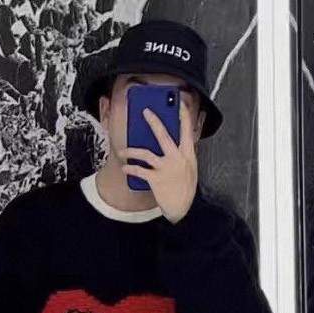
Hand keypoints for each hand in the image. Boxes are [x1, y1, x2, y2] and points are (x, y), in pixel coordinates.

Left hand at [117, 98, 197, 222]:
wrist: (182, 209)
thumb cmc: (185, 190)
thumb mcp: (191, 169)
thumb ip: (184, 155)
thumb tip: (178, 143)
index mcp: (188, 155)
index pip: (187, 130)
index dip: (183, 115)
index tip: (179, 103)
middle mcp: (177, 158)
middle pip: (164, 135)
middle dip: (154, 121)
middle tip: (145, 111)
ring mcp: (166, 168)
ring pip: (145, 153)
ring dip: (131, 151)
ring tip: (123, 152)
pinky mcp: (156, 179)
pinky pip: (139, 171)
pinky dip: (130, 169)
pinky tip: (124, 169)